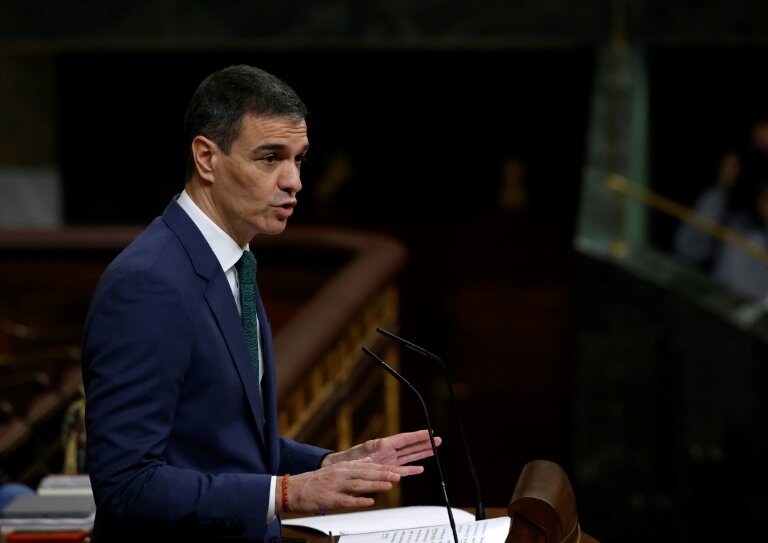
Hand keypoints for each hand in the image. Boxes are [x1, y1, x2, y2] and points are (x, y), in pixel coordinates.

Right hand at [282, 458, 405, 513]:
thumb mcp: (335, 470)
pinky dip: (359, 501)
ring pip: (358, 485)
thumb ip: (353, 466)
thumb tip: (369, 461)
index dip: (383, 468)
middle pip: (365, 473)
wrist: (292, 490)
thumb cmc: (314, 482)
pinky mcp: (329, 499)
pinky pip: (346, 500)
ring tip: (389, 485)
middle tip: (398, 475)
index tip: (397, 469)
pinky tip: (370, 501)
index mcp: (343, 467)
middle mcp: (340, 474)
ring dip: (375, 484)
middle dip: (383, 474)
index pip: (367, 466)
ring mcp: (335, 486)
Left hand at [322, 429, 439, 469]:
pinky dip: (412, 469)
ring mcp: (389, 460)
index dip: (417, 436)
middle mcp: (389, 451)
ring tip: (434, 449)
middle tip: (438, 439)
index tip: (429, 432)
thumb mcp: (360, 454)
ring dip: (421, 453)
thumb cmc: (350, 459)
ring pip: (409, 456)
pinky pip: (403, 469)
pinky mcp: (387, 469)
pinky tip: (421, 468)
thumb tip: (377, 449)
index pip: (404, 439)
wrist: (343, 469)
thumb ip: (370, 452)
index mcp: (383, 445)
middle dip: (424, 443)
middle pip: (410, 446)